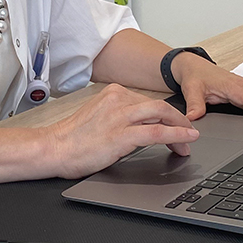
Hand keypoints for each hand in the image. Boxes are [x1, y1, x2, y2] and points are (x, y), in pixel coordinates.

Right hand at [46, 84, 200, 178]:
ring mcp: (120, 116)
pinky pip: (156, 131)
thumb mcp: (99, 118)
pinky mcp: (121, 134)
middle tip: (188, 134)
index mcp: (113, 93)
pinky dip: (176, 135)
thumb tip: (142, 127)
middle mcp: (118, 100)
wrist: (53, 149)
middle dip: (178, 120)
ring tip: (189, 141)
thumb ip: (119, 116)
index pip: (148, 101)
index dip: (166, 115)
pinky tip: (186, 140)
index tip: (175, 126)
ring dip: (181, 128)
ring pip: (162, 114)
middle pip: (159, 105)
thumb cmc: (73, 139)